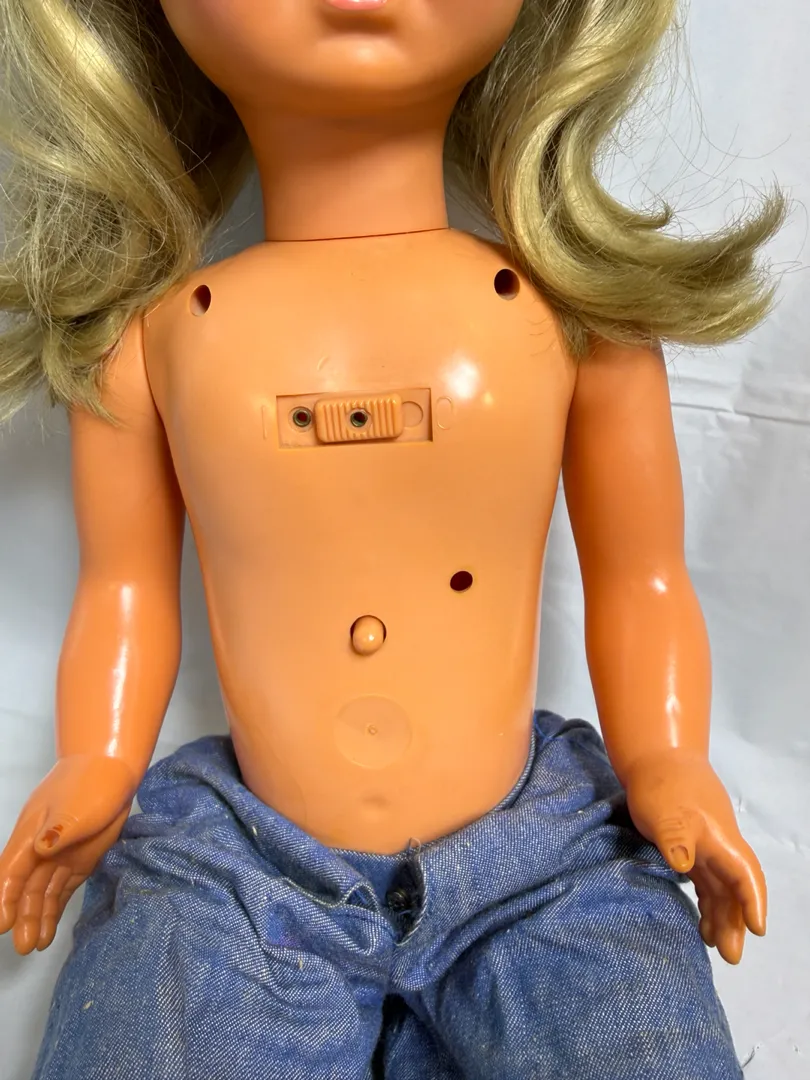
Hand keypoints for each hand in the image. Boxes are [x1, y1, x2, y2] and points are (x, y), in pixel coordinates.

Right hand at [0, 754, 136, 954]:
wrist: (113, 768)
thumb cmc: (92, 781)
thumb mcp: (77, 804)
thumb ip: (60, 828)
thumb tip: (41, 847)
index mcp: (32, 834)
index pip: (11, 871)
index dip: (3, 897)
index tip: (1, 923)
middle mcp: (40, 850)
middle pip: (24, 888)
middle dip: (21, 916)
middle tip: (22, 947)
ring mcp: (59, 856)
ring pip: (41, 893)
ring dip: (36, 919)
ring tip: (34, 946)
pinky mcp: (78, 862)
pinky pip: (60, 891)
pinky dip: (53, 911)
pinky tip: (47, 932)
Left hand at [623, 749, 765, 964]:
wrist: (655, 758)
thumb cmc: (662, 783)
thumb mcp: (665, 810)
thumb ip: (674, 836)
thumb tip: (683, 864)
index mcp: (719, 838)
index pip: (745, 874)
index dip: (753, 902)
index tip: (758, 930)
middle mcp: (718, 846)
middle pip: (734, 889)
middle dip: (737, 922)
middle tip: (731, 956)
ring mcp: (705, 848)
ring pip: (721, 889)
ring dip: (722, 917)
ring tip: (716, 947)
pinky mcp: (690, 848)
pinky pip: (706, 883)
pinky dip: (706, 903)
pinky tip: (701, 923)